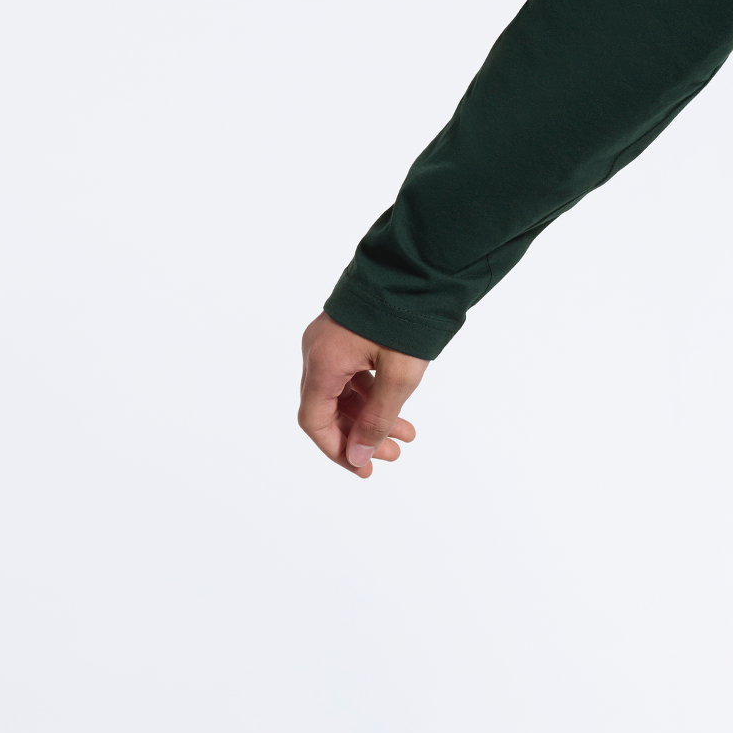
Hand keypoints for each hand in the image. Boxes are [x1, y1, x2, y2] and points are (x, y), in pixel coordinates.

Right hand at [297, 312, 426, 477]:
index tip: (364, 469)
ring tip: (407, 434)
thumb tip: (359, 458)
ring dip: (371, 415)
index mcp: (322, 362)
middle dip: (361, 436)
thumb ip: (377, 419)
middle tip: (395, 454)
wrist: (416, 263)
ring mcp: (330, 340)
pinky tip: (396, 405)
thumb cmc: (406, 315)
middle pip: (329, 408)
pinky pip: (351, 373)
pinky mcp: (345, 332)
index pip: (315, 421)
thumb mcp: (399, 375)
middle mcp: (318, 351)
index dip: (337, 450)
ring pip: (343, 391)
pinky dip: (371, 393)